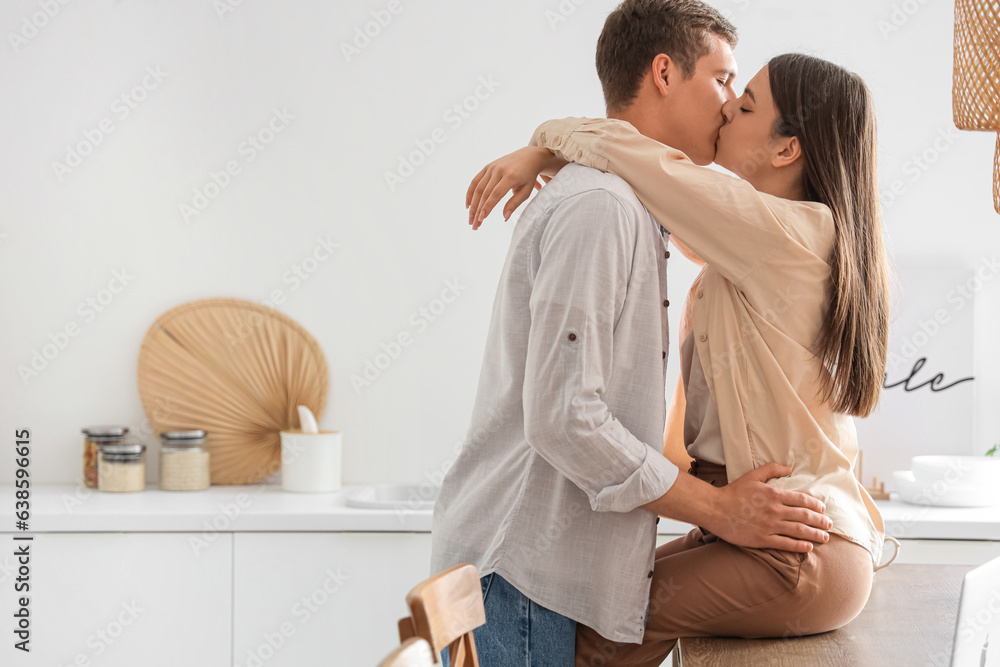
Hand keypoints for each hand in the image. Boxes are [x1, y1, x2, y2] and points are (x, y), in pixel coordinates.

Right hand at [466, 147, 563, 228]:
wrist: (528, 157)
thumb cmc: (529, 176)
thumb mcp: (526, 191)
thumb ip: (515, 203)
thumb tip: (504, 217)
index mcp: (510, 176)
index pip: (496, 194)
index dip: (487, 207)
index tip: (481, 219)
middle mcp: (499, 170)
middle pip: (484, 193)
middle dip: (478, 211)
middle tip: (474, 225)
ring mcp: (491, 167)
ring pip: (478, 188)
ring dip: (473, 205)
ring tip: (471, 219)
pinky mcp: (487, 167)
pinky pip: (475, 181)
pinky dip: (470, 193)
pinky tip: (468, 205)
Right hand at [708, 462, 831, 552]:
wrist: (715, 509)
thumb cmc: (733, 492)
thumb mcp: (752, 476)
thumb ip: (772, 469)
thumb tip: (789, 467)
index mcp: (774, 494)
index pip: (802, 500)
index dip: (816, 505)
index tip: (823, 509)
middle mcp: (775, 510)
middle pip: (804, 516)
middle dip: (820, 521)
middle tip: (829, 525)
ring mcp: (769, 526)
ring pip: (799, 530)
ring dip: (815, 534)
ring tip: (825, 537)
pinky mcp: (762, 539)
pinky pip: (785, 544)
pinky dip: (799, 546)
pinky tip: (808, 547)